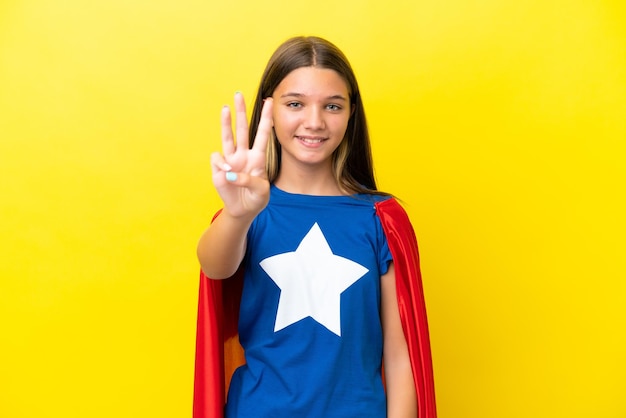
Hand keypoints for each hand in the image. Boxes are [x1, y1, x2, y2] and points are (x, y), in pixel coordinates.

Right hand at [210, 92, 273, 218]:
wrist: (243, 211)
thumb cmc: (256, 199)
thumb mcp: (260, 192)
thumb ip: (248, 180)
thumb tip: (230, 171)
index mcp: (258, 158)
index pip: (262, 134)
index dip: (266, 118)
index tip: (270, 101)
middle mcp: (243, 155)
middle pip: (242, 129)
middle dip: (241, 111)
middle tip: (238, 94)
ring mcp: (230, 161)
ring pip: (227, 137)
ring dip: (226, 122)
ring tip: (226, 108)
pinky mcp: (218, 168)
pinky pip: (217, 159)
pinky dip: (221, 164)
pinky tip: (226, 174)